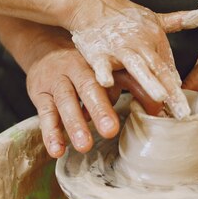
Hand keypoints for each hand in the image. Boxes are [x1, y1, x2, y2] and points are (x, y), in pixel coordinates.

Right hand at [25, 27, 155, 157]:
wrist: (45, 48)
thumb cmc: (87, 67)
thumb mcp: (111, 72)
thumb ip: (135, 87)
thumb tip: (158, 110)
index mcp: (99, 63)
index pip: (117, 76)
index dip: (133, 90)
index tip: (147, 109)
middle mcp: (76, 69)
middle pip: (88, 88)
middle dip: (99, 109)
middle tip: (110, 131)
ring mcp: (56, 82)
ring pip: (65, 102)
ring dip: (74, 124)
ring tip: (84, 146)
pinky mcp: (39, 95)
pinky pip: (44, 115)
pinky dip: (50, 133)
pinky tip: (57, 150)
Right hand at [69, 0, 197, 118]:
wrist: (90, 4)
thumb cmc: (123, 16)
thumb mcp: (154, 18)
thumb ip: (180, 20)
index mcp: (155, 38)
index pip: (169, 67)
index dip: (177, 87)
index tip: (186, 108)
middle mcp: (141, 43)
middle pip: (159, 70)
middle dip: (171, 91)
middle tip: (182, 110)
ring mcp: (120, 47)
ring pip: (137, 66)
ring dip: (148, 81)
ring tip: (159, 97)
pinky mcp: (98, 51)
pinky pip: (101, 64)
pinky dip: (104, 72)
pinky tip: (107, 83)